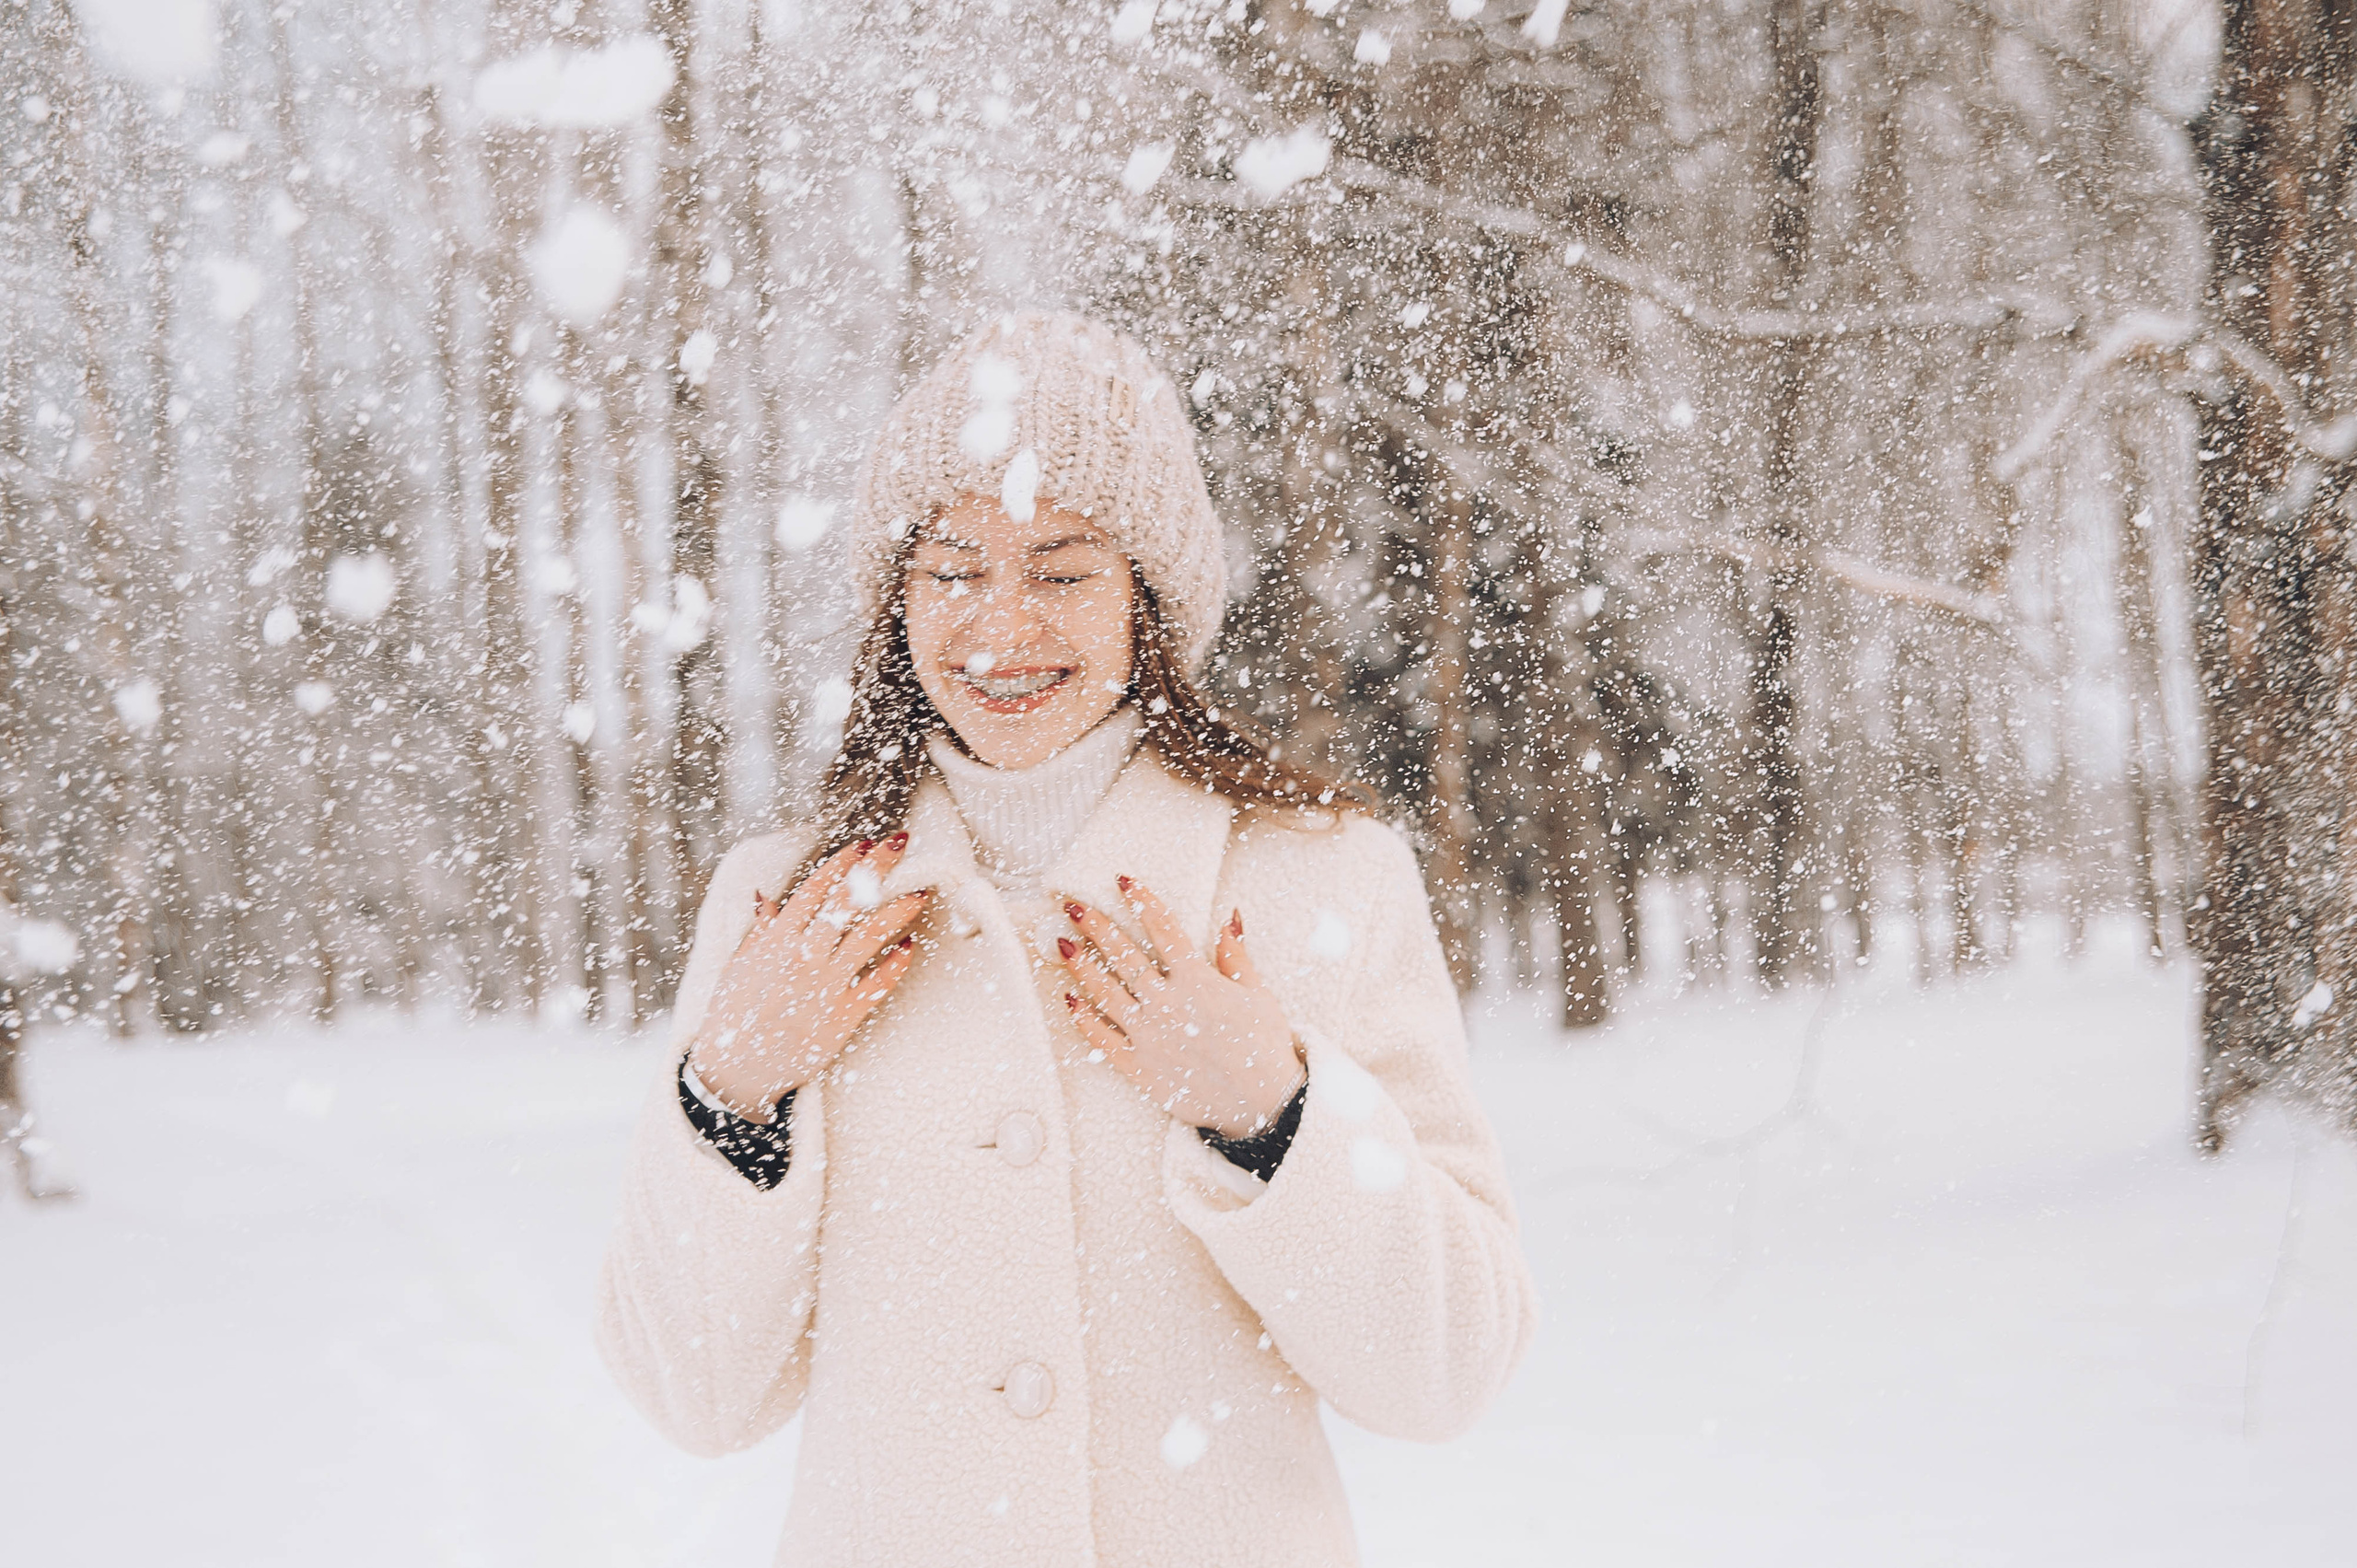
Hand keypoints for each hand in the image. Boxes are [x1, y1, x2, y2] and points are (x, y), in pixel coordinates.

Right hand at [687, 834, 931, 1119]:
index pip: (815, 889)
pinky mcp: (842, 1017)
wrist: (735, 1070)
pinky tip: (910, 947)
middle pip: (847, 903)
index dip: (842, 863)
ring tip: (920, 893)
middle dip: (877, 869)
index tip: (863, 844)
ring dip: (897, 911)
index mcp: (777, 940)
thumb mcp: (739, 966)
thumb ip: (760, 931)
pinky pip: (876, 984)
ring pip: (869, 938)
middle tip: (901, 844)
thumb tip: (766, 897)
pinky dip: (895, 965)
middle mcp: (803, 957)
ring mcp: (825, 986)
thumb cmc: (733, 1016)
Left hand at [1056, 877, 1304, 1138]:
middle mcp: (1167, 1003)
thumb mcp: (1258, 994)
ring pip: (1105, 993)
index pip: (1163, 929)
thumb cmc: (1264, 1047)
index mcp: (1198, 980)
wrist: (1262, 1103)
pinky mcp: (1139, 1067)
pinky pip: (1103, 1040)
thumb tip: (1230, 917)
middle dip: (1096, 926)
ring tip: (1061, 944)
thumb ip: (1236, 956)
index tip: (1123, 881)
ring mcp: (1149, 1036)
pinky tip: (1069, 1000)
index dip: (1142, 901)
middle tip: (1072, 906)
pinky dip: (1084, 1019)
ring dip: (1081, 966)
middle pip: (1123, 956)